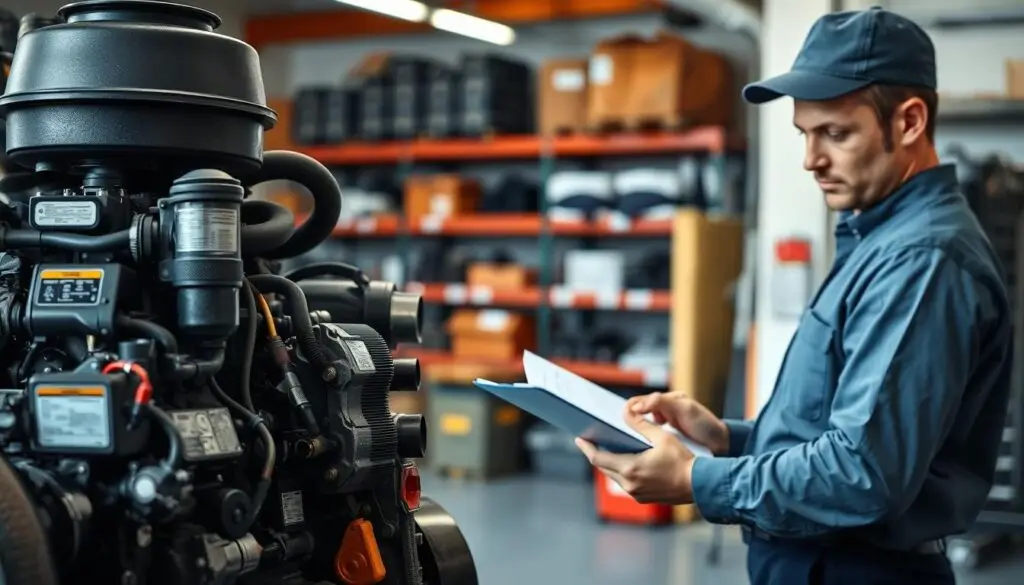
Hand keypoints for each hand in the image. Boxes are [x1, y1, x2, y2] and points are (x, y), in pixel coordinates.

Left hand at [575, 408, 695, 504]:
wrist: (699, 484)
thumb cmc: (682, 460)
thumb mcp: (661, 437)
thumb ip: (641, 425)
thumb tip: (626, 413)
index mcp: (630, 468)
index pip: (598, 458)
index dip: (587, 448)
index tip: (579, 439)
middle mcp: (629, 484)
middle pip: (604, 468)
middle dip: (597, 454)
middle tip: (592, 441)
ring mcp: (636, 493)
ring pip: (614, 477)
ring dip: (610, 464)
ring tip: (609, 450)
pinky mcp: (643, 498)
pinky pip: (626, 484)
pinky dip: (622, 472)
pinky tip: (627, 462)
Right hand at [627, 392, 729, 454]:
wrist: (722, 445)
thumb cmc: (706, 425)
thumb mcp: (685, 408)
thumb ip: (661, 402)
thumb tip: (636, 405)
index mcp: (667, 400)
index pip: (640, 401)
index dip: (630, 408)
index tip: (622, 417)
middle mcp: (665, 410)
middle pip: (639, 413)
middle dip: (632, 420)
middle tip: (624, 430)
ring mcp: (665, 425)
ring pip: (642, 426)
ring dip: (638, 431)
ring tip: (633, 439)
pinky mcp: (667, 438)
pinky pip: (649, 437)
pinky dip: (645, 439)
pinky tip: (645, 445)